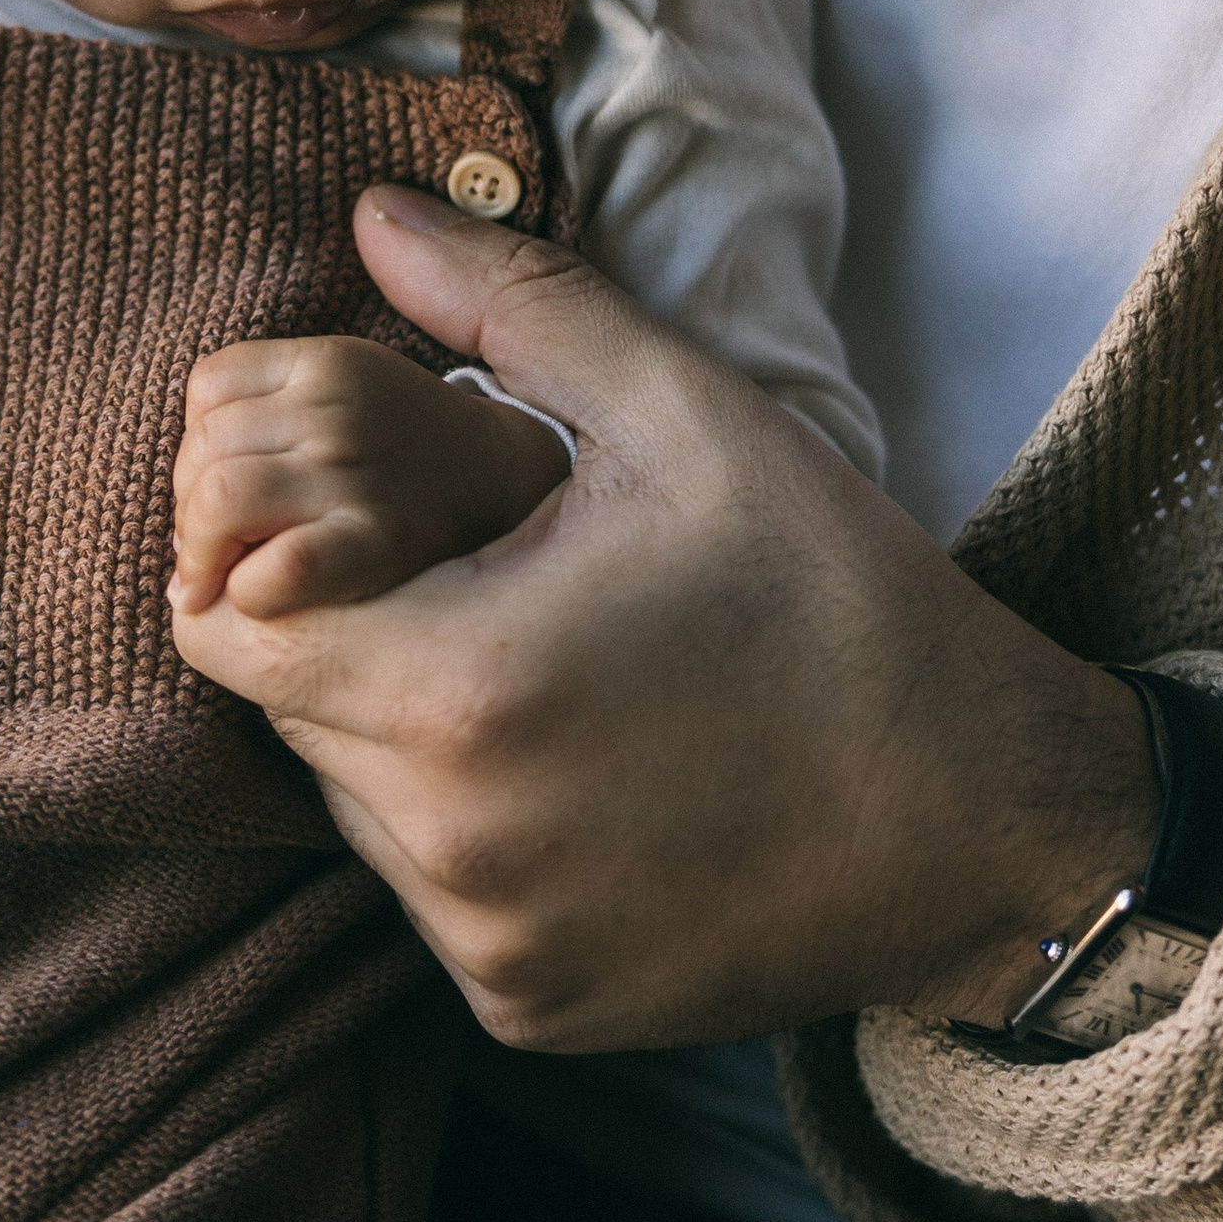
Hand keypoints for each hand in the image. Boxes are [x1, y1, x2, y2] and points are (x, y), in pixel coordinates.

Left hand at [171, 186, 1160, 1051]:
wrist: (995, 817)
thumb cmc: (838, 596)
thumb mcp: (687, 415)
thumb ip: (509, 306)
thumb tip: (370, 213)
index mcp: (456, 692)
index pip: (228, 625)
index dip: (269, 554)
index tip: (360, 518)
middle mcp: (448, 845)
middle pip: (289, 712)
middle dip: (350, 632)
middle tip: (484, 583)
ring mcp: (488, 946)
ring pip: (354, 806)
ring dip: (405, 733)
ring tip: (547, 669)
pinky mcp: (531, 1008)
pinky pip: (434, 894)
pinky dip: (473, 831)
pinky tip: (586, 769)